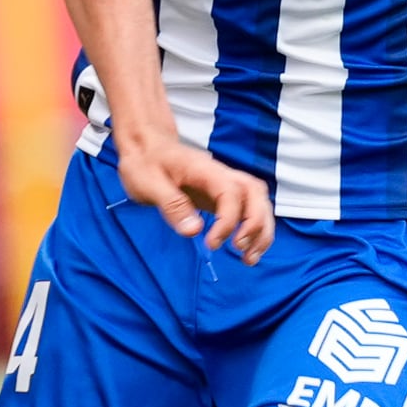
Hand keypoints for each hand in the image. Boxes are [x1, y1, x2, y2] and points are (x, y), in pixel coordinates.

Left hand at [114, 132, 274, 262]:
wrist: (147, 148)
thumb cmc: (146, 163)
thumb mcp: (148, 183)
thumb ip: (172, 205)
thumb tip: (194, 231)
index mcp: (203, 170)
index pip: (230, 192)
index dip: (227, 220)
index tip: (212, 244)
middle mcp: (221, 175)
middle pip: (255, 193)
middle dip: (255, 224)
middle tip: (239, 249)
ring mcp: (225, 185)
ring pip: (259, 202)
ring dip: (261, 230)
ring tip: (249, 259)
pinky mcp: (223, 196)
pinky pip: (249, 209)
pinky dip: (254, 230)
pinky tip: (246, 250)